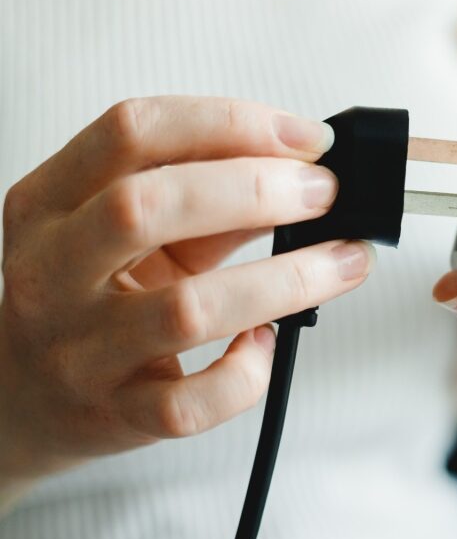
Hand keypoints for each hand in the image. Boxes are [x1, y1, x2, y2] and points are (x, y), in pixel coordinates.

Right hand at [0, 96, 373, 486]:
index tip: (306, 139)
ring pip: (188, 310)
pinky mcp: (117, 415)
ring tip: (342, 261)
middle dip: (255, 190)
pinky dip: (247, 373)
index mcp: (49, 204)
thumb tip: (305, 173)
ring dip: (287, 280)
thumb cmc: (91, 298)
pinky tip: (265, 343)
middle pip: (146, 207)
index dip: (231, 123)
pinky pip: (192, 404)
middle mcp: (51, 272)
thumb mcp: (131, 233)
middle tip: (323, 194)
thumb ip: (207, 200)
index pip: (132, 132)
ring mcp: (80, 351)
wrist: (24, 399)